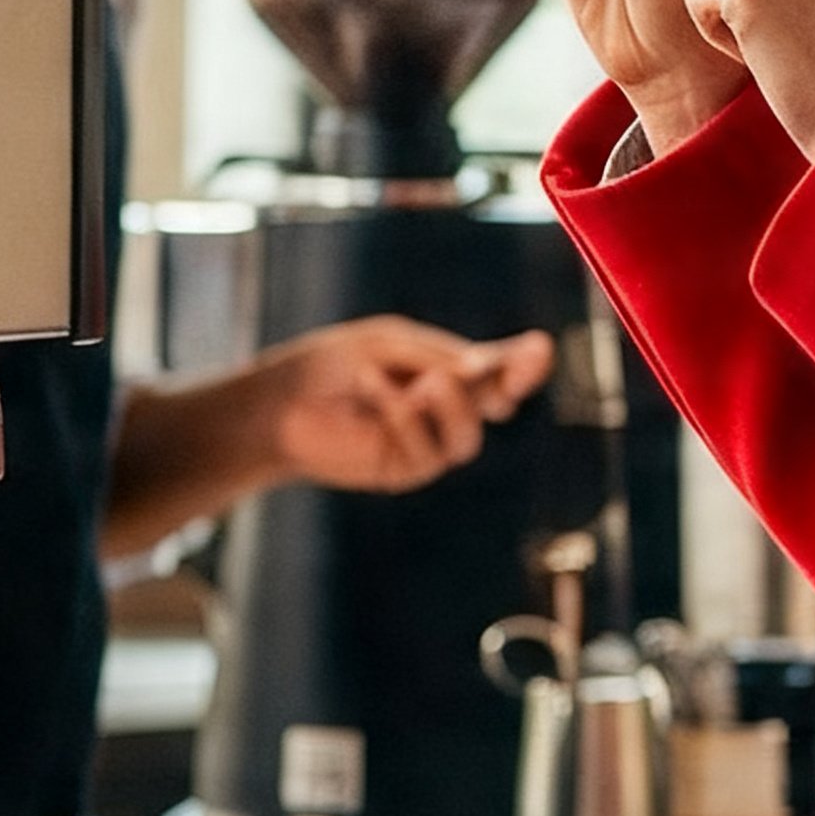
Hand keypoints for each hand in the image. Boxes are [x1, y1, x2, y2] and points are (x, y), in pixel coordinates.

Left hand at [261, 317, 554, 494]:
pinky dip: (405, 417)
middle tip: (520, 363)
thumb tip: (488, 374)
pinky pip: (427, 452)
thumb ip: (438, 359)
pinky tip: (377, 393)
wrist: (275, 404)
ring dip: (452, 406)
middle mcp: (444, 409)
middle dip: (512, 382)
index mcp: (446, 370)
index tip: (539, 348)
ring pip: (467, 439)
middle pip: (497, 402)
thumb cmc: (328, 367)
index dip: (523, 363)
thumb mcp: (388, 346)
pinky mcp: (402, 469)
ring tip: (426, 383)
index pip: (497, 369)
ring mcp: (426, 442)